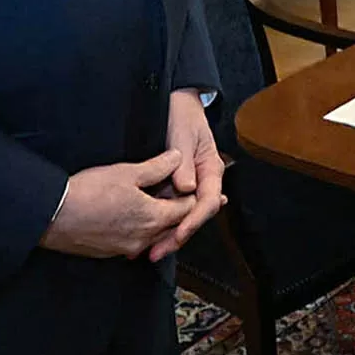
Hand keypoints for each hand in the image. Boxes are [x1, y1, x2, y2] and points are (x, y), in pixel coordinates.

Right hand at [40, 150, 197, 257]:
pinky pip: (135, 242)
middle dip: (178, 210)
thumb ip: (157, 167)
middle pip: (173, 226)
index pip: (186, 209)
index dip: (191, 195)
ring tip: (157, 203)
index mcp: (153, 218)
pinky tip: (132, 215)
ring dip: (159, 221)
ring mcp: (126, 248)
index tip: (193, 186)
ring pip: (154, 236)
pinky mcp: (110, 252)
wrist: (53, 216)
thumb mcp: (127, 172)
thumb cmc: (89, 193)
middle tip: (182, 196)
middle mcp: (143, 238)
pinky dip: (140, 229)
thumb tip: (177, 158)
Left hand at [149, 88, 226, 260]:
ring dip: (165, 233)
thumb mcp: (182, 134)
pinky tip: (143, 234)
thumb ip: (183, 162)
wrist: (174, 102)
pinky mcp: (173, 186)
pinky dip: (157, 221)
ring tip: (146, 250)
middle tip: (156, 252)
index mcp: (211, 169)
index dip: (193, 220)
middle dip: (176, 235)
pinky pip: (168, 207)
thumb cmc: (182, 114)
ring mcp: (188, 185)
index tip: (178, 233)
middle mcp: (202, 181)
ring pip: (180, 215)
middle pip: (194, 215)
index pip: (206, 202)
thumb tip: (187, 188)